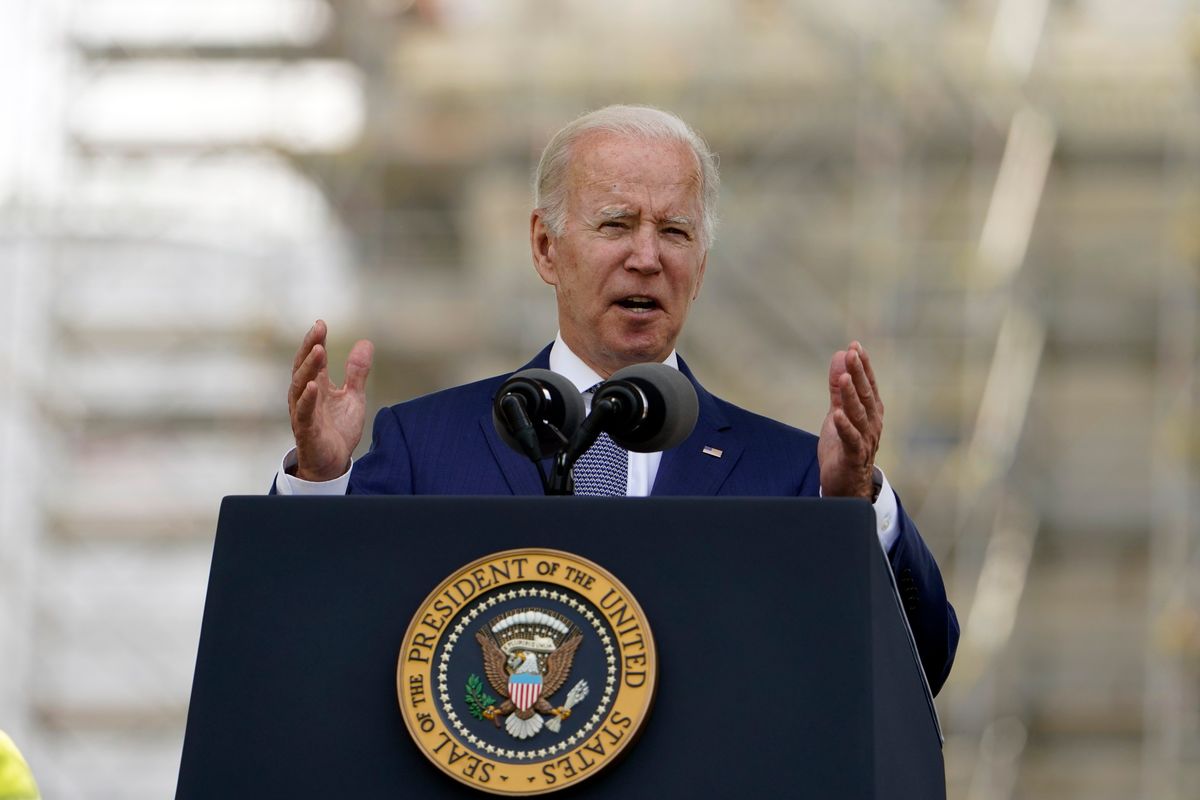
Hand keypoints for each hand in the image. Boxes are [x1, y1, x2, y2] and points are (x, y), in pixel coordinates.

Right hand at [288, 320, 373, 481]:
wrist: (333, 463)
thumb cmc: (338, 429)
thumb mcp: (353, 397)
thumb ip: (357, 372)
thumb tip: (365, 343)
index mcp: (317, 386)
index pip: (314, 359)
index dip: (316, 341)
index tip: (321, 323)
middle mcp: (306, 396)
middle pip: (303, 367)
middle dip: (309, 347)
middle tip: (318, 330)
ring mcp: (304, 412)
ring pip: (300, 386)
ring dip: (308, 368)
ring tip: (317, 350)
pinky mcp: (306, 430)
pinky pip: (304, 413)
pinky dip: (307, 399)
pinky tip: (312, 386)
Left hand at [818, 341, 882, 498]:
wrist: (846, 486)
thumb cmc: (844, 447)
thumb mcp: (839, 412)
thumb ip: (838, 388)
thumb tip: (840, 356)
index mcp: (870, 412)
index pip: (868, 385)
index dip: (863, 366)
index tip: (855, 346)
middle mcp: (872, 424)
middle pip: (865, 395)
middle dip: (859, 373)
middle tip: (852, 353)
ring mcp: (865, 440)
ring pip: (859, 415)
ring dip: (851, 396)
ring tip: (845, 378)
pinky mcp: (853, 456)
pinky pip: (851, 440)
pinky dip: (844, 427)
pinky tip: (837, 414)